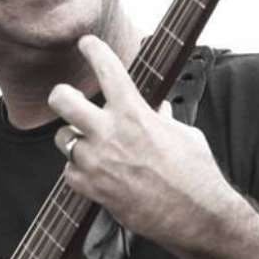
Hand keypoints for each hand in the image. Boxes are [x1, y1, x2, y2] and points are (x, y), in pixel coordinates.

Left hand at [47, 35, 242, 252]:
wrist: (196, 215)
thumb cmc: (197, 173)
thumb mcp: (185, 134)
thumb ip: (162, 118)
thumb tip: (158, 109)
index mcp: (135, 113)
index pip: (107, 69)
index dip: (93, 49)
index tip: (86, 43)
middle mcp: (110, 133)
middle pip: (62, 100)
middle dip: (61, 94)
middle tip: (66, 96)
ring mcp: (97, 162)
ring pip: (62, 138)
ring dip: (72, 138)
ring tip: (89, 143)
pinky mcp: (93, 189)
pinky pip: (69, 172)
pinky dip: (78, 170)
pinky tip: (95, 172)